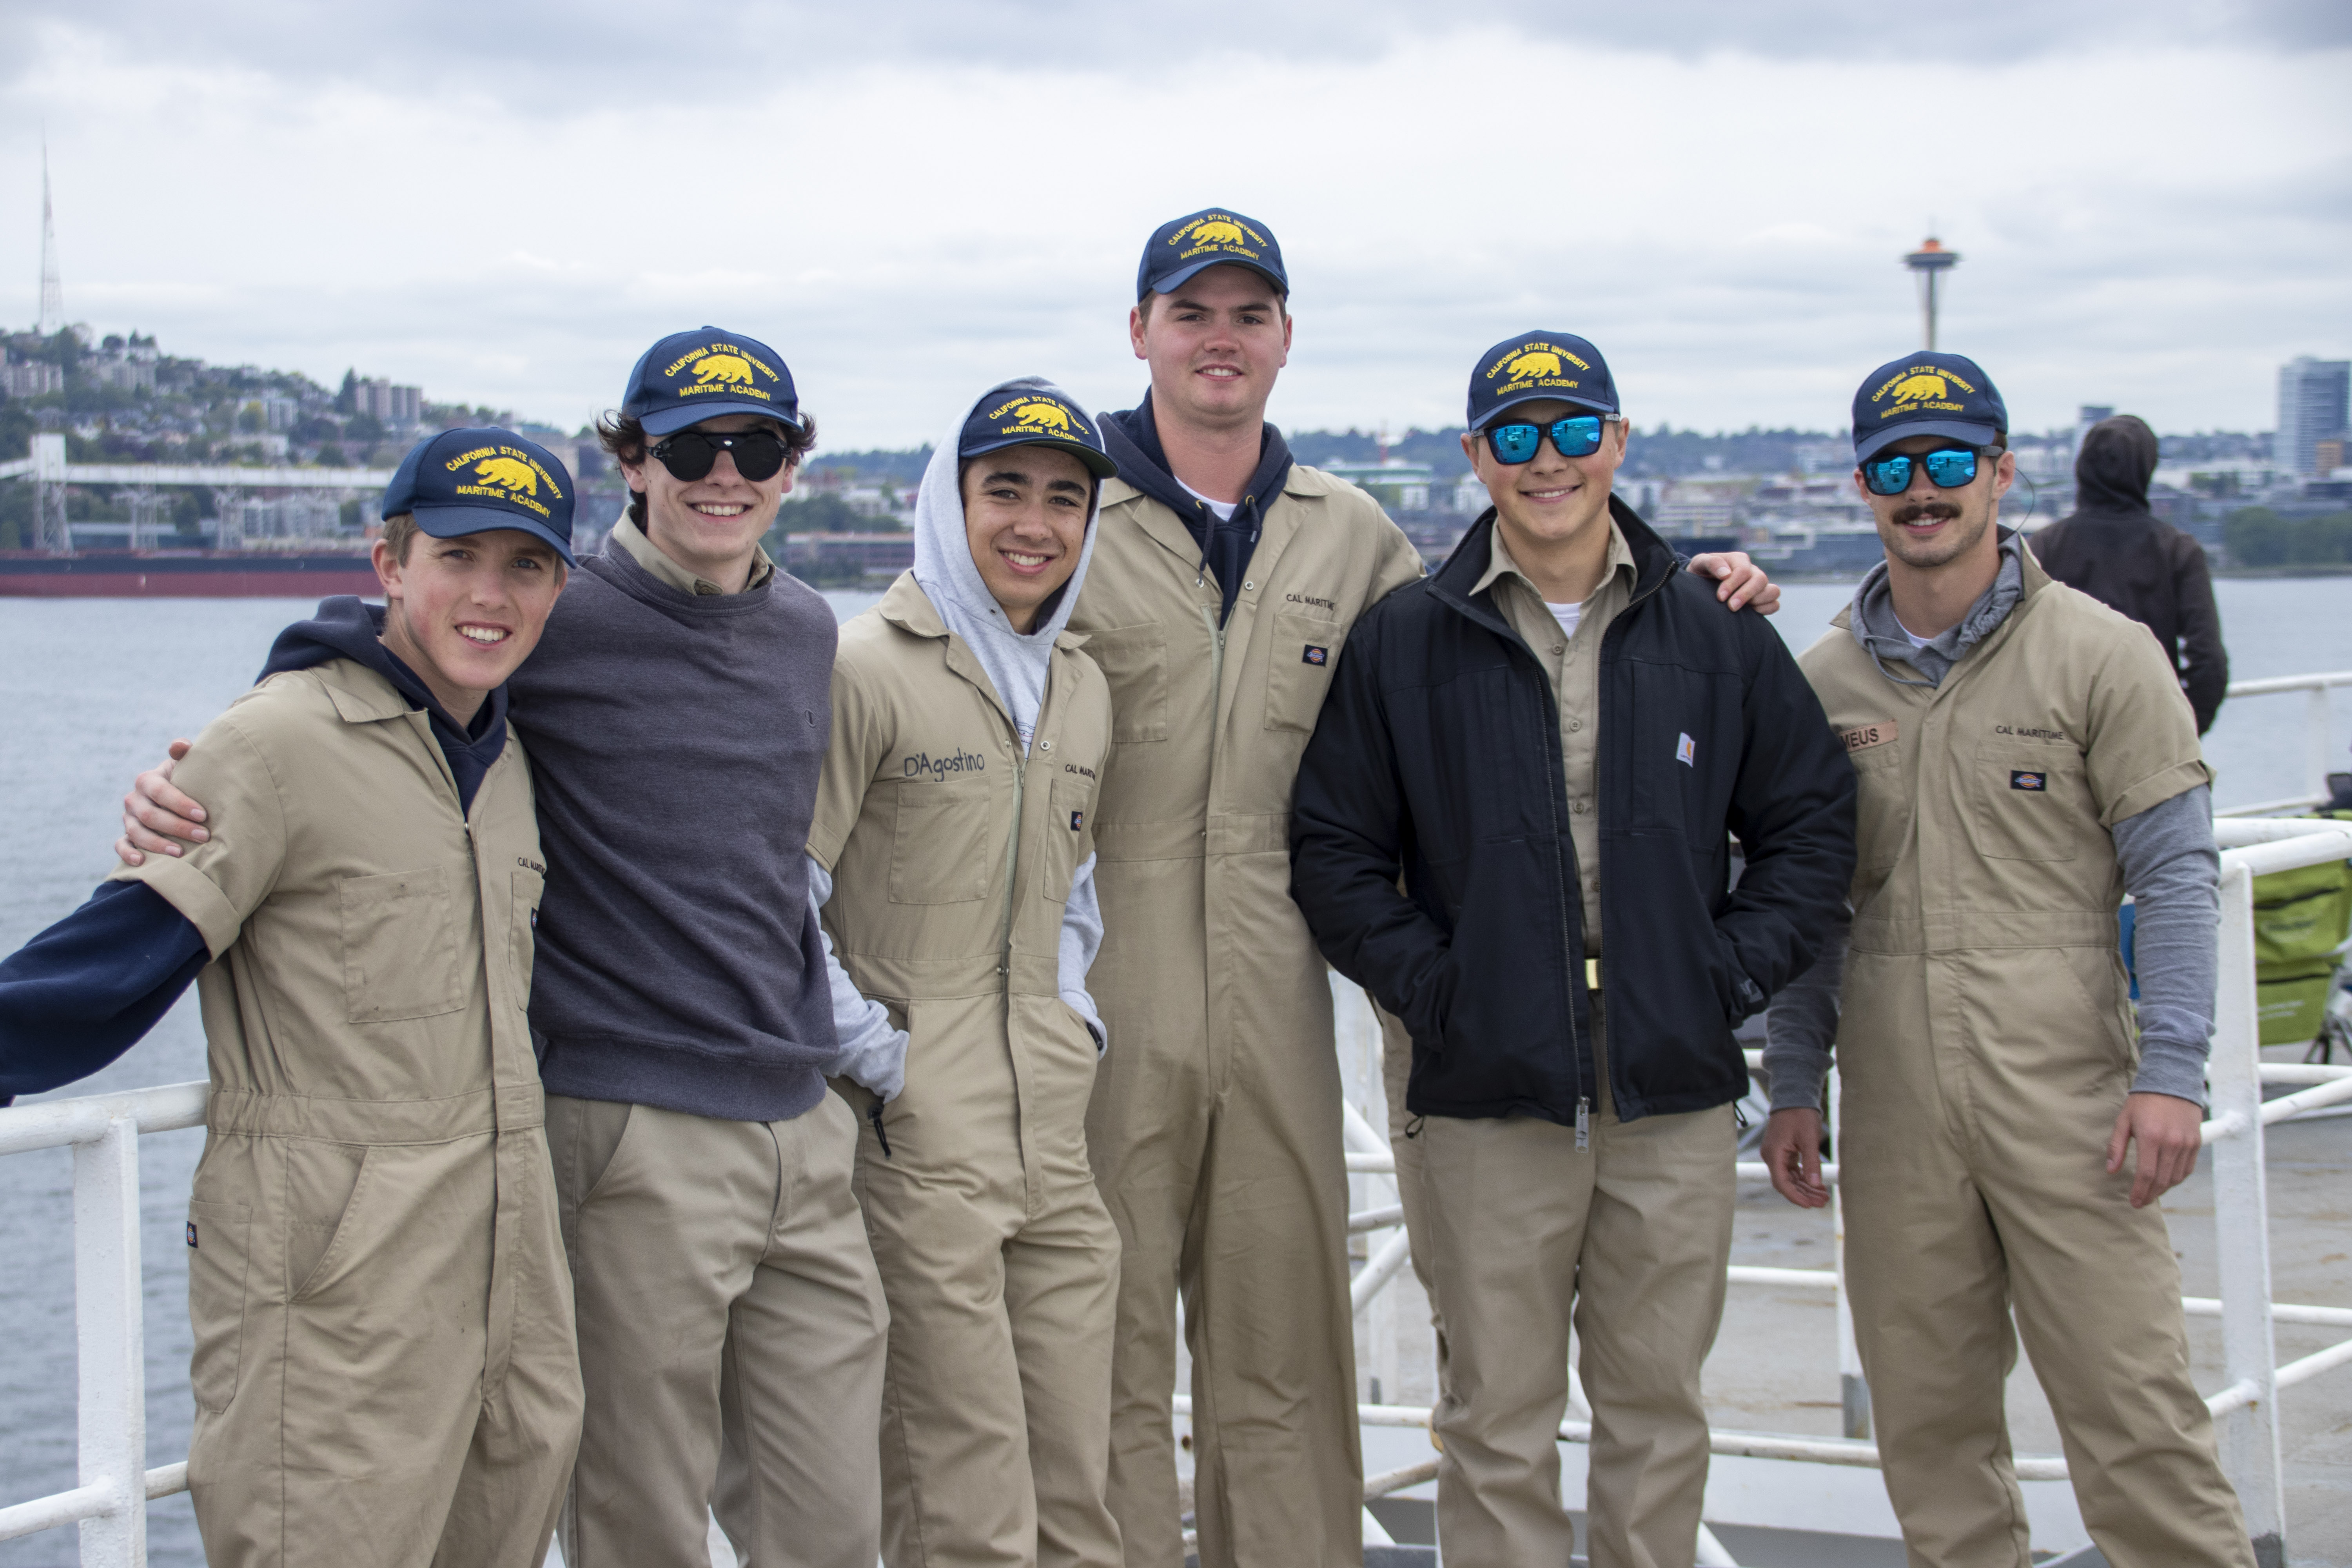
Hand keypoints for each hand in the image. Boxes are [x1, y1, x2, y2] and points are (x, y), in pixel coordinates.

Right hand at [116, 740, 206, 865]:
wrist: (179, 795)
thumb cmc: (188, 781)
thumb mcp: (187, 766)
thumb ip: (185, 754)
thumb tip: (180, 745)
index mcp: (148, 780)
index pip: (160, 791)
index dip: (180, 803)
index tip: (203, 815)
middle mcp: (134, 799)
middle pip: (150, 815)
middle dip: (177, 827)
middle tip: (203, 836)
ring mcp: (129, 818)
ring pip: (136, 832)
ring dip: (158, 844)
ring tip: (181, 853)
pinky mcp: (127, 835)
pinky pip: (121, 845)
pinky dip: (128, 854)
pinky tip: (142, 861)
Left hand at [1686, 551, 1780, 614]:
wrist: (1700, 585)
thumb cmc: (1701, 573)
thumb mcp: (1700, 563)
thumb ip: (1711, 563)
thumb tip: (1726, 574)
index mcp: (1739, 560)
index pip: (1743, 571)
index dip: (1733, 585)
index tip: (1720, 597)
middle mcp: (1752, 571)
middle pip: (1761, 580)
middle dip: (1745, 594)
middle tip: (1730, 607)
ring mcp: (1759, 585)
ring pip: (1773, 591)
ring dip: (1759, 601)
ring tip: (1740, 608)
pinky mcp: (1762, 599)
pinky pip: (1774, 604)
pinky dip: (1766, 609)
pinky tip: (1750, 613)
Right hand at [1761, 1107, 1828, 1207]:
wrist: (1795, 1096)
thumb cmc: (1801, 1115)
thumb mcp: (1809, 1139)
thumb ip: (1811, 1163)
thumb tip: (1815, 1185)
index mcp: (1773, 1154)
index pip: (1782, 1183)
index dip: (1795, 1197)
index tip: (1810, 1205)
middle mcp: (1771, 1156)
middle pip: (1786, 1183)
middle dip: (1804, 1194)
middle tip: (1823, 1202)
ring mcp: (1776, 1154)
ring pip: (1790, 1178)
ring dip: (1805, 1187)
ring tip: (1823, 1195)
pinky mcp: (1783, 1151)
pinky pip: (1792, 1169)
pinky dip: (1804, 1177)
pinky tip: (1817, 1184)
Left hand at [2106, 1091, 2203, 1207]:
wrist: (2172, 1082)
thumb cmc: (2143, 1102)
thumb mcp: (2124, 1120)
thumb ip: (2116, 1146)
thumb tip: (2111, 1170)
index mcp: (2151, 1138)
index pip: (2146, 1174)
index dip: (2140, 1192)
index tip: (2133, 1202)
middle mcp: (2172, 1143)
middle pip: (2162, 1180)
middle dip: (2150, 1195)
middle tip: (2141, 1203)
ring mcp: (2186, 1144)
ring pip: (2176, 1177)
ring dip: (2163, 1189)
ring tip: (2151, 1193)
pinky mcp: (2196, 1142)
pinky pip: (2188, 1168)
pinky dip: (2177, 1178)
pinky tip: (2166, 1181)